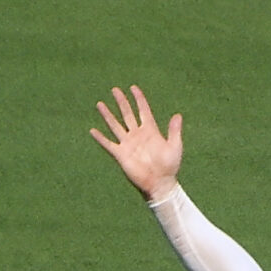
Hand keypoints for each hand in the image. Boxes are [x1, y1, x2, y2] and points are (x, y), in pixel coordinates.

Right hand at [91, 85, 182, 199]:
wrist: (160, 183)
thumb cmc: (169, 166)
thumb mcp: (174, 146)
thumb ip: (174, 130)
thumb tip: (178, 115)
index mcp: (151, 130)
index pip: (143, 110)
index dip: (139, 99)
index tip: (133, 88)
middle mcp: (137, 134)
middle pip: (127, 114)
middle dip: (121, 102)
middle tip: (115, 89)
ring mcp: (128, 143)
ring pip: (115, 125)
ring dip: (108, 115)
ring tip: (100, 104)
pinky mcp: (120, 154)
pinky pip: (108, 144)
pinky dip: (100, 138)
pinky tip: (92, 130)